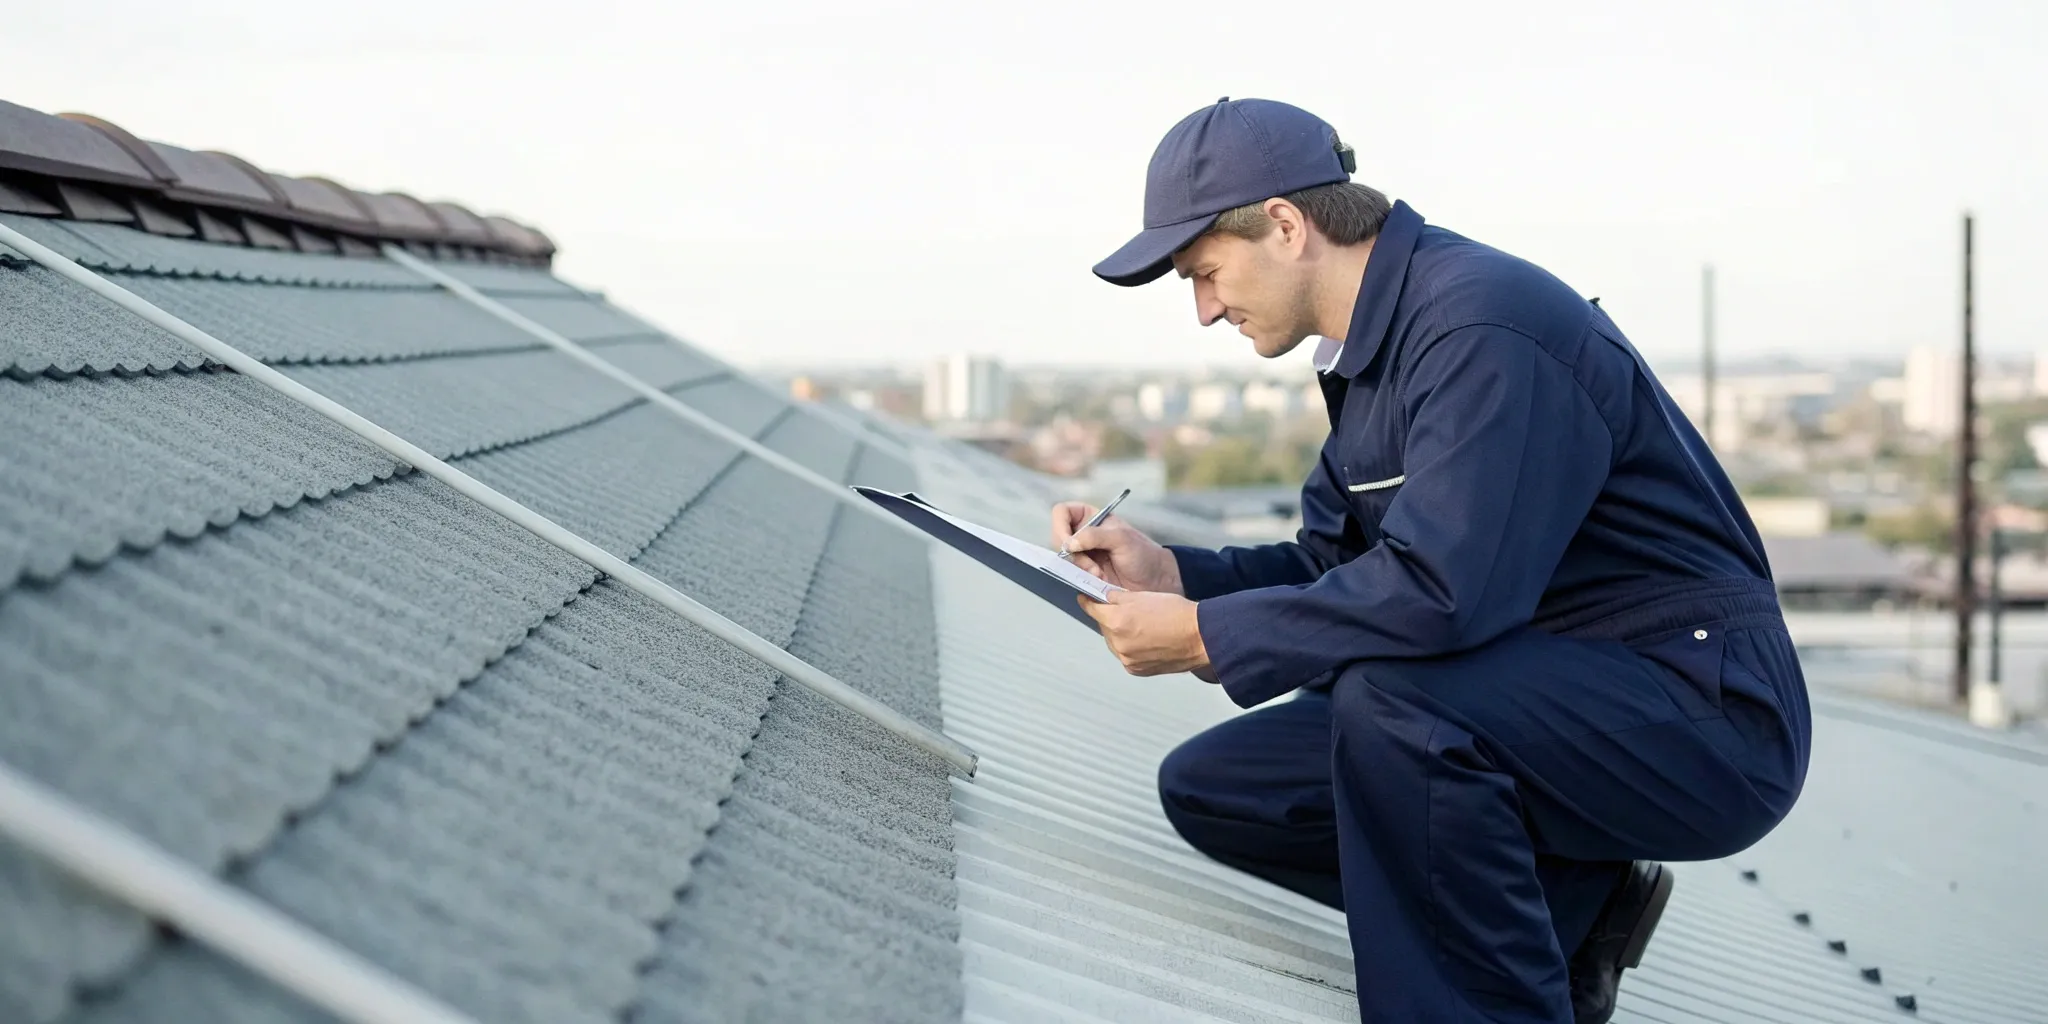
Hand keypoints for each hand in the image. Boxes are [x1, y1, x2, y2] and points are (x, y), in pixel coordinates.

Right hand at [1050, 501, 1183, 593]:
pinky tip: (1099, 579)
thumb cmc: (1143, 554)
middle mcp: (1083, 534)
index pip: (1062, 512)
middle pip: (1058, 537)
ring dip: (1079, 568)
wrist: (1154, 581)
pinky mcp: (1085, 572)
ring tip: (1099, 574)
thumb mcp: (1121, 538)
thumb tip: (1070, 542)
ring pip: (1063, 558)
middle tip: (1089, 564)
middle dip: (1073, 553)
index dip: (1060, 525)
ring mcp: (1083, 554)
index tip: (1069, 542)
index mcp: (1091, 517)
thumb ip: (1095, 536)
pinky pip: (1071, 574)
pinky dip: (1082, 577)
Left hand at [1078, 590, 1209, 676]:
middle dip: (1110, 618)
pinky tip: (1146, 639)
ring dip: (1120, 633)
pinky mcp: (1136, 670)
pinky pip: (1125, 655)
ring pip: (1113, 642)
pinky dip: (1130, 647)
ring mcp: (1127, 659)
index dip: (1089, 601)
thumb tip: (1104, 597)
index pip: (1091, 608)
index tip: (1086, 598)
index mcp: (1117, 621)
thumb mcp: (1143, 595)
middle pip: (1103, 626)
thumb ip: (1117, 597)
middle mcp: (1119, 643)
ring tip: (1142, 626)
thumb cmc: (1177, 615)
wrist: (1199, 637)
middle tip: (1127, 611)